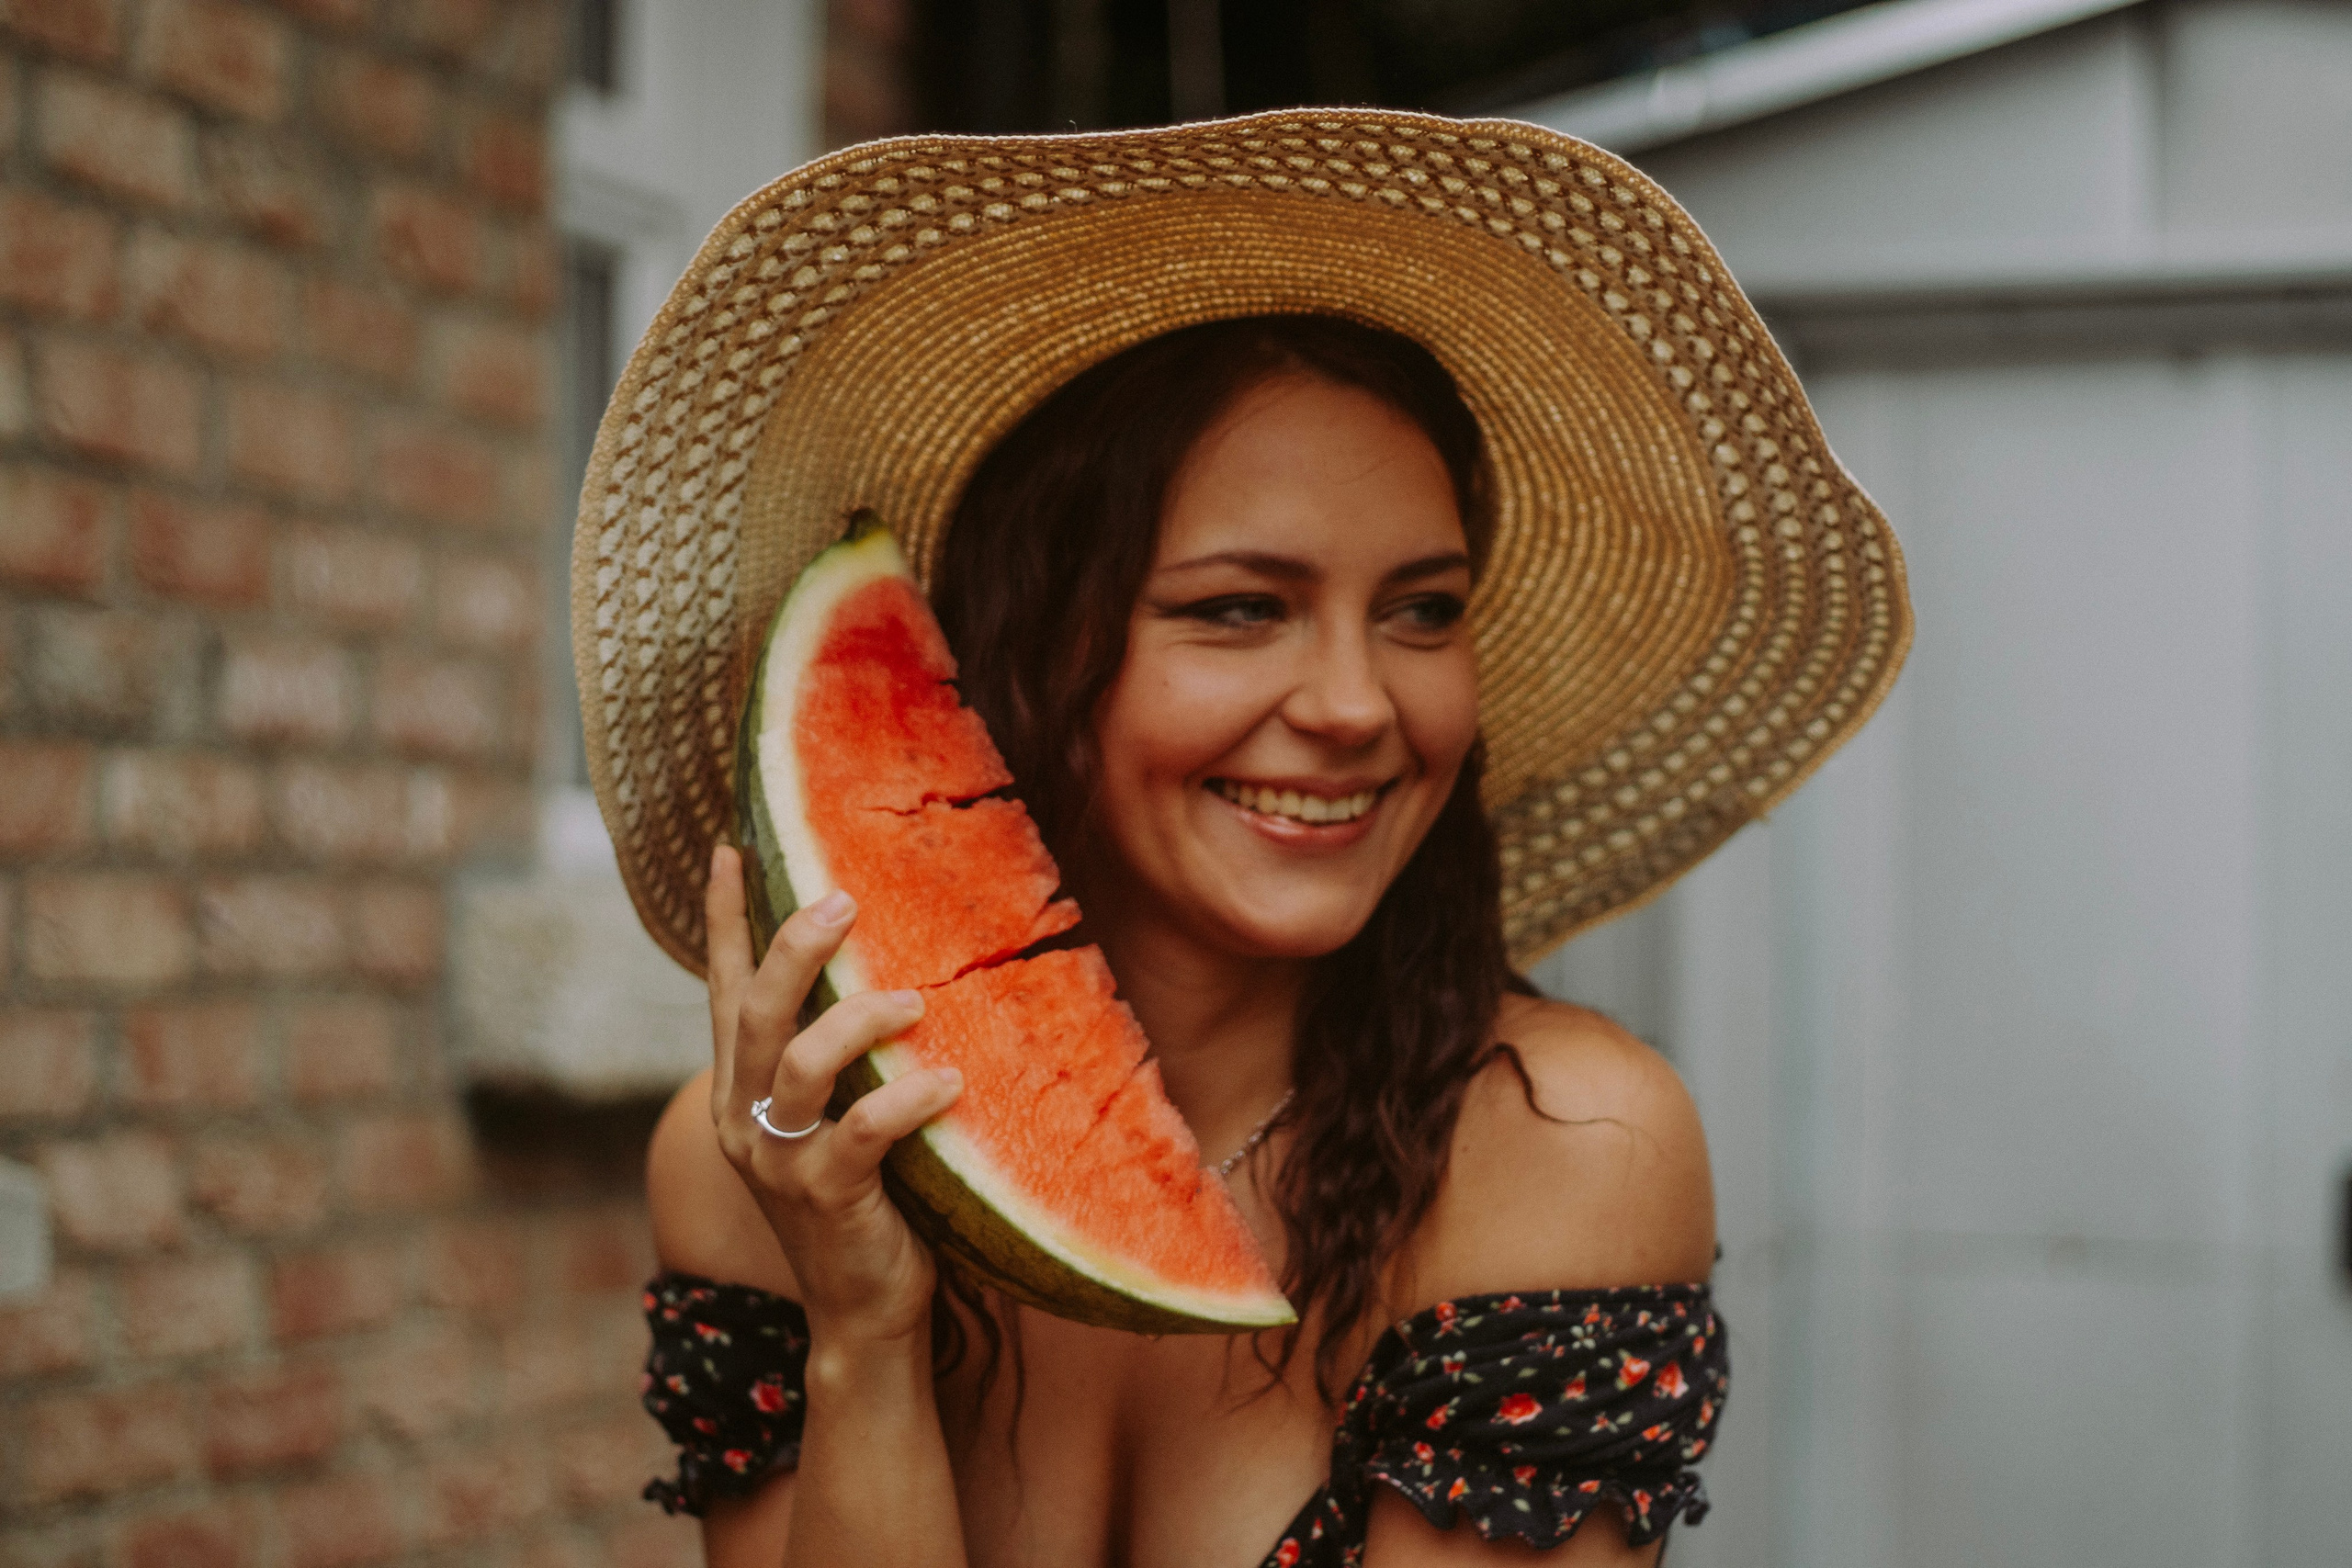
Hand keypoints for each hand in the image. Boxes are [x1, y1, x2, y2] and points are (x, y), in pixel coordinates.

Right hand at [703, 843, 963, 1346]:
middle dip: (793, 948)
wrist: (865, 1311)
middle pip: (755, 1012)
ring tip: (915, 1001)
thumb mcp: (839, 1116)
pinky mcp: (826, 1197)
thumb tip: (894, 966)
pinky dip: (907, 1099)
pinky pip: (862, 1132)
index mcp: (743, 1091)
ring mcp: (780, 1162)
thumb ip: (842, 1057)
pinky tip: (948, 1084)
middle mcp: (747, 1119)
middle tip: (841, 902)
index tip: (731, 848)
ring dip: (859, 1019)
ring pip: (799, 1062)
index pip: (723, 990)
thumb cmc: (867, 1199)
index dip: (726, 921)